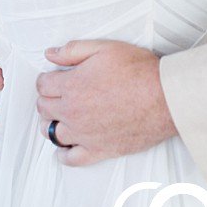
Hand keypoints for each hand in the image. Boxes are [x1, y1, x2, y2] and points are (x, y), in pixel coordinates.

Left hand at [34, 40, 175, 164]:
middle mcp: (72, 112)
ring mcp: (84, 134)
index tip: (53, 79)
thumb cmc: (139, 72)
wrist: (164, 98)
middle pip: (44, 108)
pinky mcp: (98, 150)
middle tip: (59, 95)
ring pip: (51, 133)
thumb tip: (50, 54)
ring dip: (51, 124)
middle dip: (48, 99)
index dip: (47, 80)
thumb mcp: (104, 48)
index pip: (42, 85)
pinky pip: (70, 158)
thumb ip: (73, 50)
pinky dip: (64, 153)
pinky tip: (67, 145)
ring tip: (61, 117)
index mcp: (71, 86)